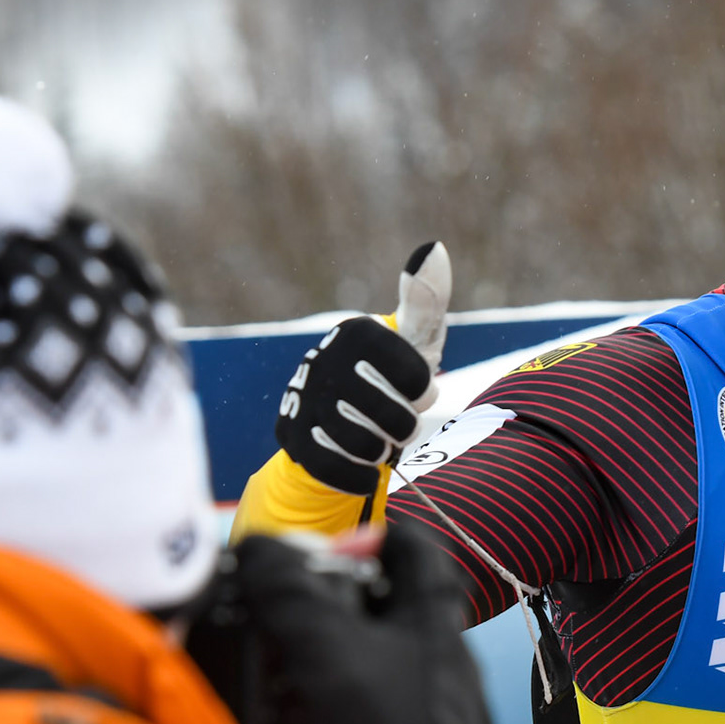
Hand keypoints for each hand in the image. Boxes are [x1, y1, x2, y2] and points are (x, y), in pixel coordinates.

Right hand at [200, 525, 505, 723]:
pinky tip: (305, 715)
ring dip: (330, 647)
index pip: (416, 544)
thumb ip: (291, 594)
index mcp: (433, 614)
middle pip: (389, 596)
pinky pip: (373, 701)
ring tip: (287, 661)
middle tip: (292, 608)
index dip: (370, 533)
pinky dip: (336, 697)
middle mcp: (441, 650)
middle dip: (335, 596)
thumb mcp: (330, 651)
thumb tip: (257, 549)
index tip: (324, 552)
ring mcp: (432, 698)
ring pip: (377, 649)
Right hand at [275, 242, 451, 494]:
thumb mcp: (414, 340)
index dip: (423, 393)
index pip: (418, 376)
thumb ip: (427, 301)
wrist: (334, 421)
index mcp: (357, 332)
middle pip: (396, 416)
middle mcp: (323, 359)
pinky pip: (339, 469)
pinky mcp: (290, 436)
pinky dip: (360, 475)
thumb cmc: (387, 377)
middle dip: (404, 426)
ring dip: (382, 451)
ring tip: (379, 440)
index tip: (415, 389)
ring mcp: (302, 398)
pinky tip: (362, 466)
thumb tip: (434, 248)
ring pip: (367, 446)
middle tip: (397, 420)